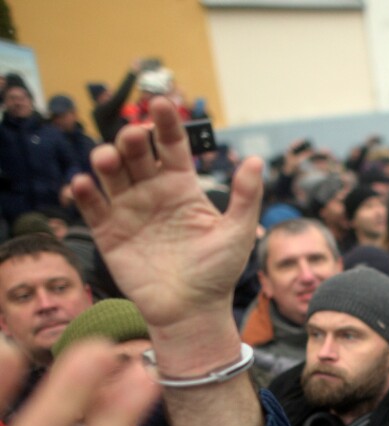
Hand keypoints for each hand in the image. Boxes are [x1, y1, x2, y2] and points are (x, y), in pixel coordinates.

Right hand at [72, 98, 262, 331]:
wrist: (193, 310)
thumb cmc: (218, 271)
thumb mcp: (238, 232)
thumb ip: (246, 197)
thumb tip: (256, 161)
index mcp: (183, 186)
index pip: (172, 146)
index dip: (166, 124)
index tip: (161, 104)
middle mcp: (153, 192)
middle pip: (138, 154)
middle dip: (133, 139)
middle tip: (134, 135)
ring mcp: (129, 210)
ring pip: (112, 174)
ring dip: (107, 160)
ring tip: (109, 158)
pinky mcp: (109, 233)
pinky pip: (93, 208)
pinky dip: (85, 194)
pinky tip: (83, 184)